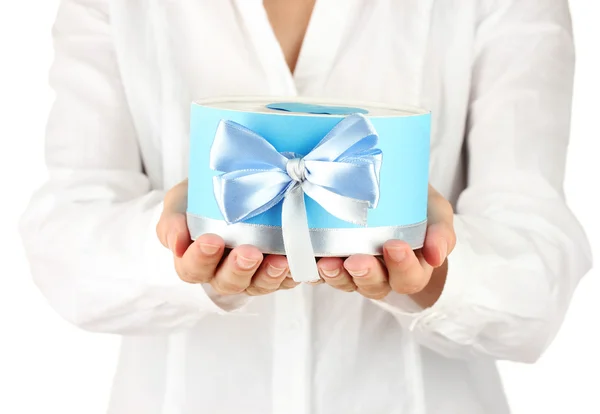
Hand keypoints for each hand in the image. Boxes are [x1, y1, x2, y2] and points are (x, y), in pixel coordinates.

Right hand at [156, 180, 298, 295]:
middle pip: (229, 283)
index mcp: (196, 260)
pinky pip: (290, 278)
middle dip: (239, 269)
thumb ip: (173, 222)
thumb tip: (178, 245)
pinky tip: (306, 261)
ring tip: (280, 260)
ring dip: (271, 275)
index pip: (192, 269)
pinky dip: (298, 272)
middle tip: (249, 252)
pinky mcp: (281, 270)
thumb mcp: (180, 201)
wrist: (234, 185)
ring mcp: (254, 274)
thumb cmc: (200, 197)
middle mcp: (224, 273)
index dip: (201, 260)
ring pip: (261, 285)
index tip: (211, 240)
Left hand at [317, 184, 455, 307]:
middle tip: (357, 260)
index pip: (410, 279)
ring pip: (345, 283)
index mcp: (411, 267)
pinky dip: (311, 269)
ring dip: (336, 276)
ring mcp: (353, 270)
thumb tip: (436, 256)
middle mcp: (382, 275)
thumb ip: (441, 232)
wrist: (388, 186)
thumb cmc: (416, 203)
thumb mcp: (436, 211)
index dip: (403, 268)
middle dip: (366, 274)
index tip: (394, 245)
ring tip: (327, 263)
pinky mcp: (329, 260)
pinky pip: (319, 272)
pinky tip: (305, 259)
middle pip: (375, 286)